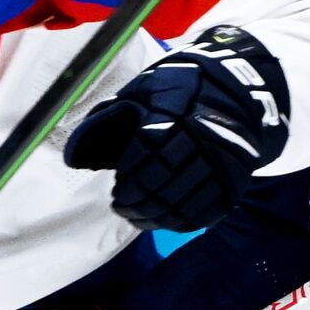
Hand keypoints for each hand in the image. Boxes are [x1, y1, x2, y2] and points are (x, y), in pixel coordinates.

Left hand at [66, 25, 290, 231]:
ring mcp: (221, 162)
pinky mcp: (235, 179)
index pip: (145, 156)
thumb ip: (107, 121)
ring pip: (185, 202)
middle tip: (124, 206)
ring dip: (157, 216)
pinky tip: (166, 218)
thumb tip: (75, 159)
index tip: (117, 190)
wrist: (234, 89)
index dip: (128, 179)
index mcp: (174, 113)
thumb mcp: (140, 93)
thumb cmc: (178, 89)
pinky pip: (207, 210)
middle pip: (164, 184)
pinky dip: (183, 220)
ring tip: (140, 215)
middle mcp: (201, 139)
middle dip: (138, 202)